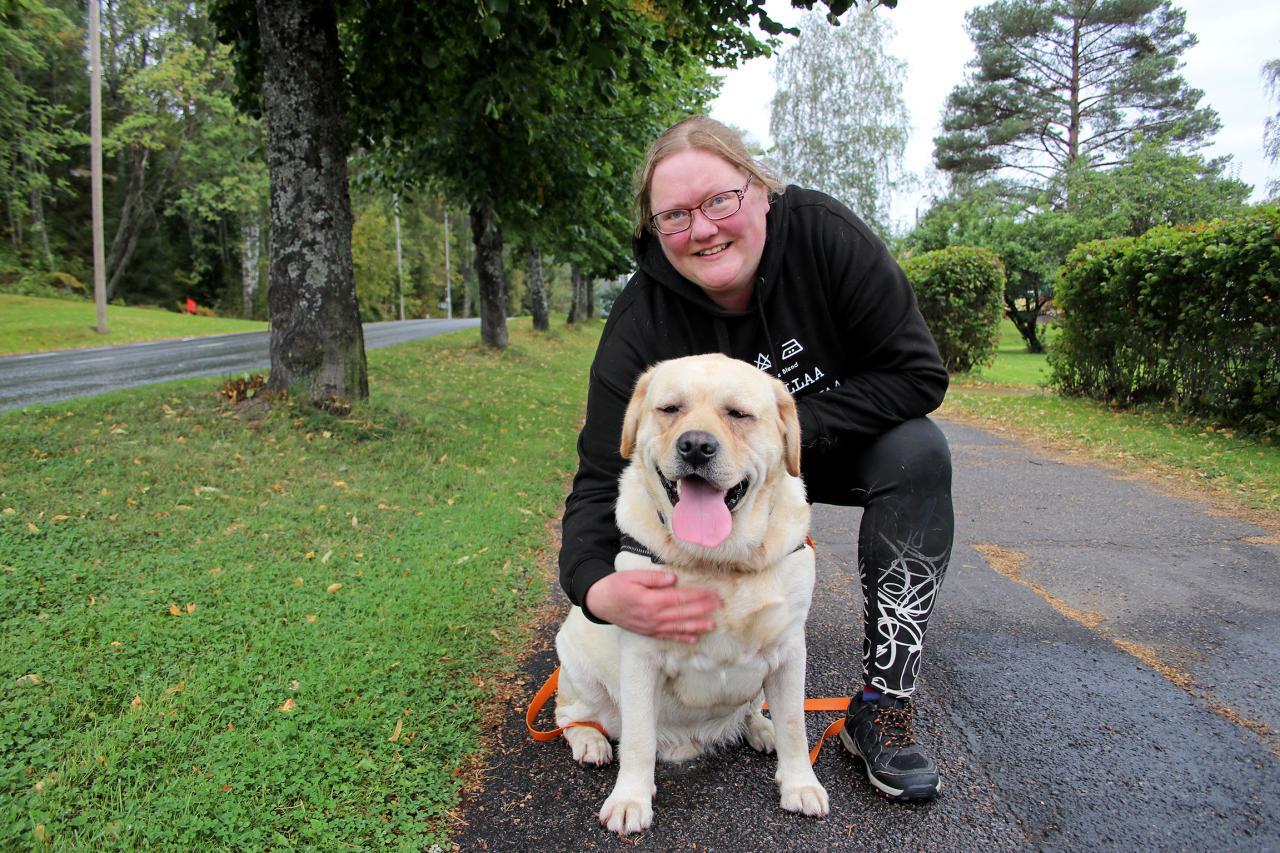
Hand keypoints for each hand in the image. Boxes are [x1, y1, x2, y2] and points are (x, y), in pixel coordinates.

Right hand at [585, 570, 719, 642]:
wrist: (599, 602)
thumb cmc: (616, 586)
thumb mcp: (632, 576)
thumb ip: (654, 578)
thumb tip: (673, 579)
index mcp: (651, 601)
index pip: (680, 598)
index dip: (698, 596)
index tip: (713, 593)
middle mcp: (653, 617)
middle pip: (683, 613)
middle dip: (704, 609)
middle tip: (720, 606)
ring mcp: (651, 627)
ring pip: (679, 627)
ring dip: (697, 626)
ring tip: (713, 624)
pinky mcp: (648, 633)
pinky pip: (668, 637)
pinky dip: (682, 638)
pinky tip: (694, 638)